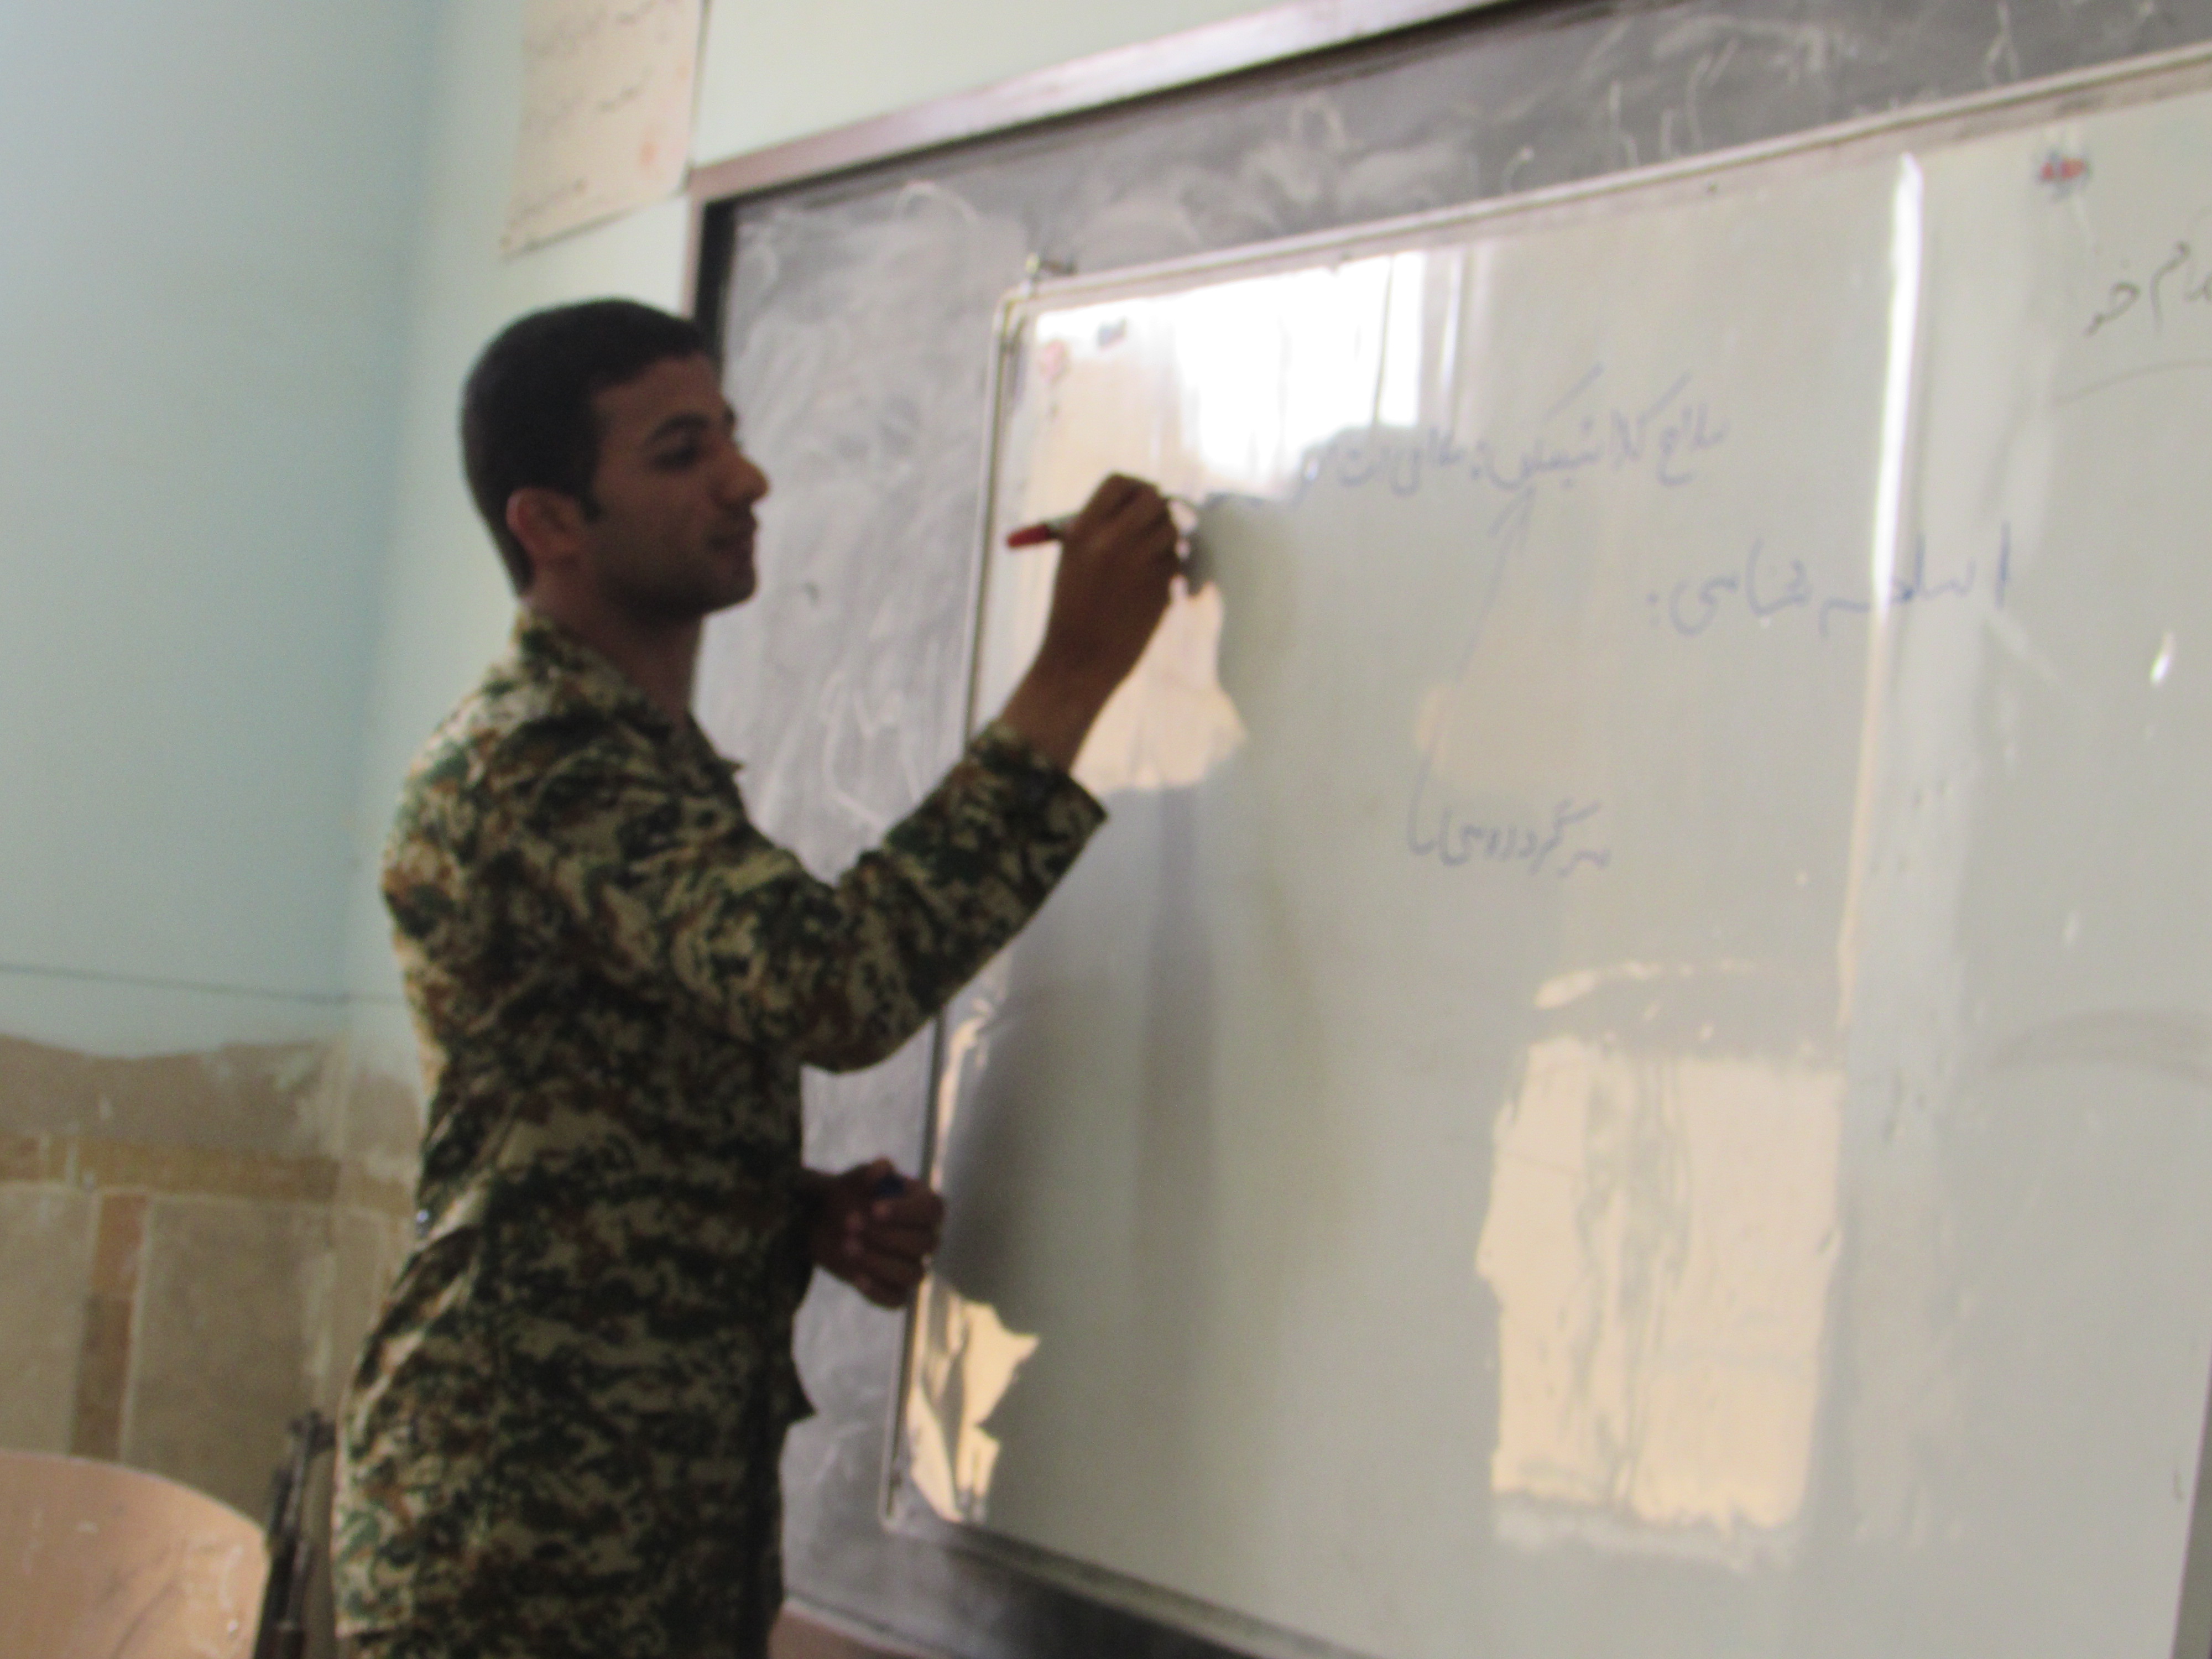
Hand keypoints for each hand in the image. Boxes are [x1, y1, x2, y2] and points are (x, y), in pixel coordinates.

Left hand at [804, 1158, 944, 1308]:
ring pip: (914, 1274)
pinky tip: (856, 1277)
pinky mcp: (895, 1290)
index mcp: (923, 1205)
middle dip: (886, 1236)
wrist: (822, 1224)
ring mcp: (911, 1266)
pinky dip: (877, 1291)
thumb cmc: (846, 1196)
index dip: (907, 1211)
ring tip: (847, 1247)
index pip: (933, 1209)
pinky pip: (897, 1300)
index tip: (873, 1209)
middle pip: (925, 1243)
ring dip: (881, 1263)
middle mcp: (925, 1237)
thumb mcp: (852, 1181)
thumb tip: (884, 1168)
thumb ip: (867, 1174)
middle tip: (849, 1224)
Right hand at [998, 474, 1179, 768]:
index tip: (1140, 497)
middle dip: (1159, 508)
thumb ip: (1103, 526)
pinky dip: (1170, 569)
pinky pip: (1177, 561)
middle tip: (1157, 520)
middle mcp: (1111, 540)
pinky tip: (1150, 587)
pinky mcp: (1160, 585)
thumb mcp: (1074, 559)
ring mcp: (1138, 562)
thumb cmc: (1073, 609)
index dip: (1135, 487)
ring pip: (1171, 530)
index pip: (1120, 482)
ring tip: (1148, 560)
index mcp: (1083, 530)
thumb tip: (1144, 499)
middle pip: (1153, 498)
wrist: (1078, 660)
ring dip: (1167, 540)